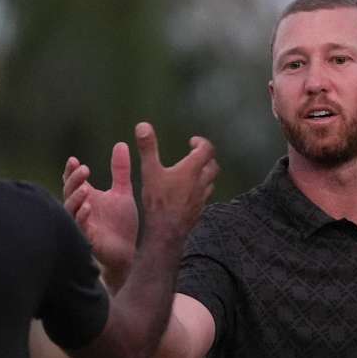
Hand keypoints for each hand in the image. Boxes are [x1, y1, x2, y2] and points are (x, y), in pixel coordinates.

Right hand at [62, 143, 138, 276]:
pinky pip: (79, 227)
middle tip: (84, 170)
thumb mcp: (122, 192)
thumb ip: (120, 170)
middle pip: (68, 192)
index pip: (73, 181)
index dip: (71, 171)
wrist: (127, 251)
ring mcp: (81, 224)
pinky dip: (82, 217)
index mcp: (86, 197)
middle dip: (73, 181)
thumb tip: (120, 144)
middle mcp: (80, 209)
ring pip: (70, 210)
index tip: (74, 160)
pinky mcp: (86, 239)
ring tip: (85, 188)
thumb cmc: (121, 224)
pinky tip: (88, 207)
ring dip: (76, 198)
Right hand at [133, 122, 218, 241]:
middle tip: (194, 156)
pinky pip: (204, 197)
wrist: (166, 232)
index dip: (201, 143)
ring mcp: (201, 199)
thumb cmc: (158, 201)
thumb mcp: (149, 171)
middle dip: (206, 159)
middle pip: (213, 166)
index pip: (207, 150)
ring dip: (204, 175)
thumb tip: (143, 125)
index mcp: (192, 170)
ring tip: (192, 173)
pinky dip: (199, 191)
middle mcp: (201, 183)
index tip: (192, 142)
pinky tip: (188, 194)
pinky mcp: (198, 211)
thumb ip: (147, 148)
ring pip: (210, 182)